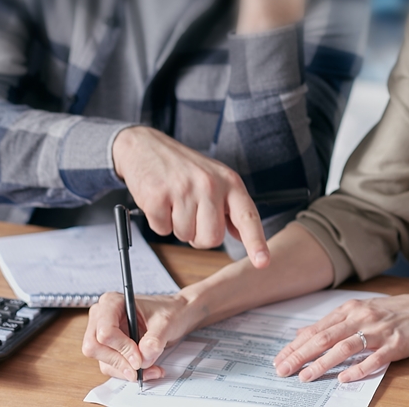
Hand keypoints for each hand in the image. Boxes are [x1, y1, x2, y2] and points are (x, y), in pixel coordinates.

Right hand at [82, 292, 199, 380]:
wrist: (176, 316)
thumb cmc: (169, 311)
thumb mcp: (166, 322)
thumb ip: (154, 340)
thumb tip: (143, 359)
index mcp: (112, 302)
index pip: (105, 331)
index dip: (121, 348)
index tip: (139, 358)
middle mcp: (102, 317)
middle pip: (95, 347)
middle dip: (119, 362)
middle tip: (141, 368)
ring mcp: (103, 333)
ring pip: (103, 361)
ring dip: (126, 370)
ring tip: (152, 369)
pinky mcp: (109, 348)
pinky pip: (111, 367)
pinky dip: (128, 372)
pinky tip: (147, 370)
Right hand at [112, 126, 269, 267]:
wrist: (145, 146)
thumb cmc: (183, 167)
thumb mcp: (215, 179)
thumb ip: (230, 207)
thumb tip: (241, 235)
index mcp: (230, 182)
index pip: (247, 216)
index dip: (256, 242)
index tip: (262, 262)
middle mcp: (210, 184)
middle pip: (212, 238)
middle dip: (199, 236)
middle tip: (191, 214)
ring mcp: (184, 189)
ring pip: (185, 236)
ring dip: (177, 226)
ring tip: (174, 202)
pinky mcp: (158, 196)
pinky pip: (162, 230)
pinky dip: (159, 222)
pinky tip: (160, 201)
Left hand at [273, 294, 408, 382]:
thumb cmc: (393, 312)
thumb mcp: (359, 311)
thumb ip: (331, 323)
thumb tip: (302, 333)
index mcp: (350, 310)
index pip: (316, 330)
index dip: (296, 345)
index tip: (279, 358)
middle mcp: (360, 317)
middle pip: (324, 338)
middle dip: (301, 355)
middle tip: (283, 369)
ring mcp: (377, 331)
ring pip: (344, 347)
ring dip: (322, 363)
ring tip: (306, 376)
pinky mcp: (394, 344)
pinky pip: (374, 358)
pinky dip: (358, 369)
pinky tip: (344, 378)